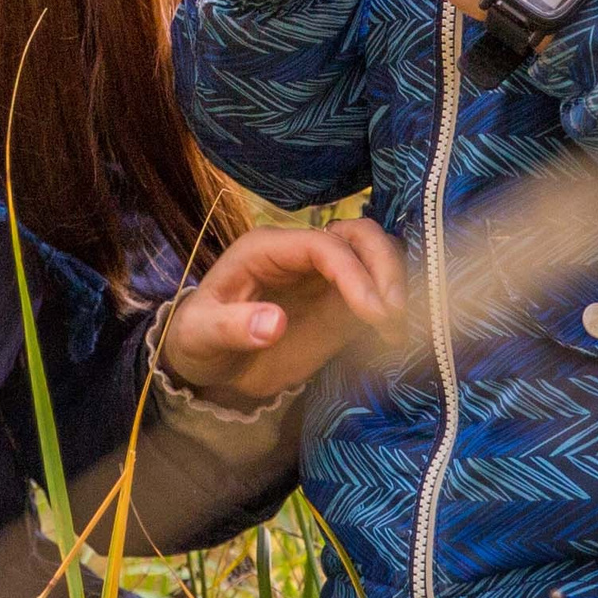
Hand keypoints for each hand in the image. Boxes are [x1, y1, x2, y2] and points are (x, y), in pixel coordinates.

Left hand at [159, 220, 404, 410]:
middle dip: (384, 266)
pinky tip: (397, 336)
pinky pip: (379, 288)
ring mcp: (325, 276)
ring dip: (396, 280)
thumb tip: (274, 323)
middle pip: (359, 235)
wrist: (211, 362)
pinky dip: (395, 303)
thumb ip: (232, 327)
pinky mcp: (341, 302)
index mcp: (267, 248)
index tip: (373, 312)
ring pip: (376, 253)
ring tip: (400, 325)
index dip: (353, 271)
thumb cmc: (198, 340)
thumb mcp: (200, 335)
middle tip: (393, 313)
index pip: (322, 244)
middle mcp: (302, 253)